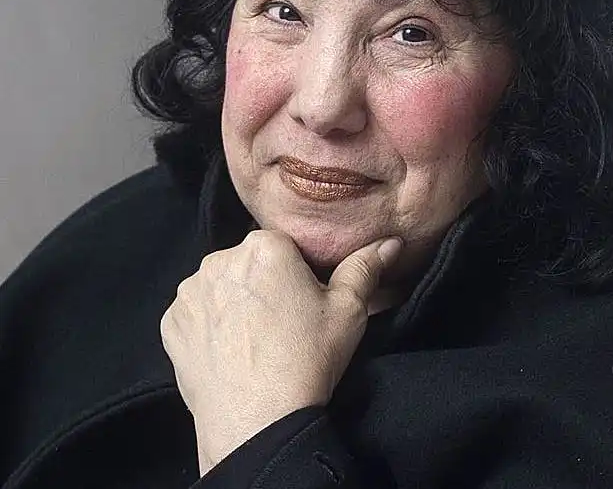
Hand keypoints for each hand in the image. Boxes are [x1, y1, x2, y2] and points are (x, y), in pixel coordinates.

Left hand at [160, 230, 401, 474]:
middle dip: (266, 283)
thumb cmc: (307, 360)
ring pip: (222, 285)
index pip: (286, 245)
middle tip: (286, 324)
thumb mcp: (349, 311)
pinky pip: (196, 312)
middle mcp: (220, 259)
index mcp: (265, 245)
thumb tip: (390, 242)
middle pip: (250, 262)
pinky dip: (211, 325)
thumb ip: (366, 267)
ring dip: (235, 301)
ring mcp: (190, 291)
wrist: (257, 422)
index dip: (301, 273)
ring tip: (257, 339)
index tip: (307, 302)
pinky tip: (232, 350)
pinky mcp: (170, 323)